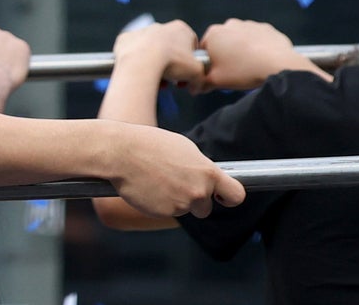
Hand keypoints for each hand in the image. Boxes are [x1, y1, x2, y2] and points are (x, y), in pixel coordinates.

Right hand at [107, 123, 245, 218]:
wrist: (122, 153)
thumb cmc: (150, 145)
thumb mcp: (184, 148)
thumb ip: (200, 166)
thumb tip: (207, 176)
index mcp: (207, 172)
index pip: (236, 195)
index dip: (229, 197)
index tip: (222, 196)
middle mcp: (199, 191)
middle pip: (206, 208)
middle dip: (195, 201)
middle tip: (177, 184)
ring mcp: (182, 204)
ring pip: (185, 210)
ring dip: (175, 201)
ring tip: (159, 181)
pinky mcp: (164, 212)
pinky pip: (168, 212)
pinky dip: (161, 204)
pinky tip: (150, 188)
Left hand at [113, 20, 207, 93]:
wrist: (141, 61)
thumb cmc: (171, 63)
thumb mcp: (197, 73)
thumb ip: (200, 78)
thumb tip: (195, 86)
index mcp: (181, 29)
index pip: (191, 46)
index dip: (191, 63)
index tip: (187, 76)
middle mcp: (161, 26)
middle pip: (171, 49)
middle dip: (172, 66)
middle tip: (171, 80)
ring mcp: (142, 31)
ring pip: (152, 51)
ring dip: (156, 66)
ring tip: (156, 81)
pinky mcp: (126, 39)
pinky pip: (133, 52)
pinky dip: (137, 63)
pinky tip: (140, 73)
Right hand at [200, 18, 326, 90]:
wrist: (277, 64)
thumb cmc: (243, 71)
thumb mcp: (216, 81)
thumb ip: (201, 82)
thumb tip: (194, 87)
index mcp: (214, 33)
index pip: (204, 49)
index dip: (208, 63)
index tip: (215, 73)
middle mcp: (230, 24)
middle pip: (222, 42)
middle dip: (225, 55)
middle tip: (232, 72)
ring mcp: (249, 24)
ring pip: (240, 40)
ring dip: (241, 50)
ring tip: (249, 67)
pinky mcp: (266, 28)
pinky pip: (257, 39)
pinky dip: (258, 47)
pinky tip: (262, 61)